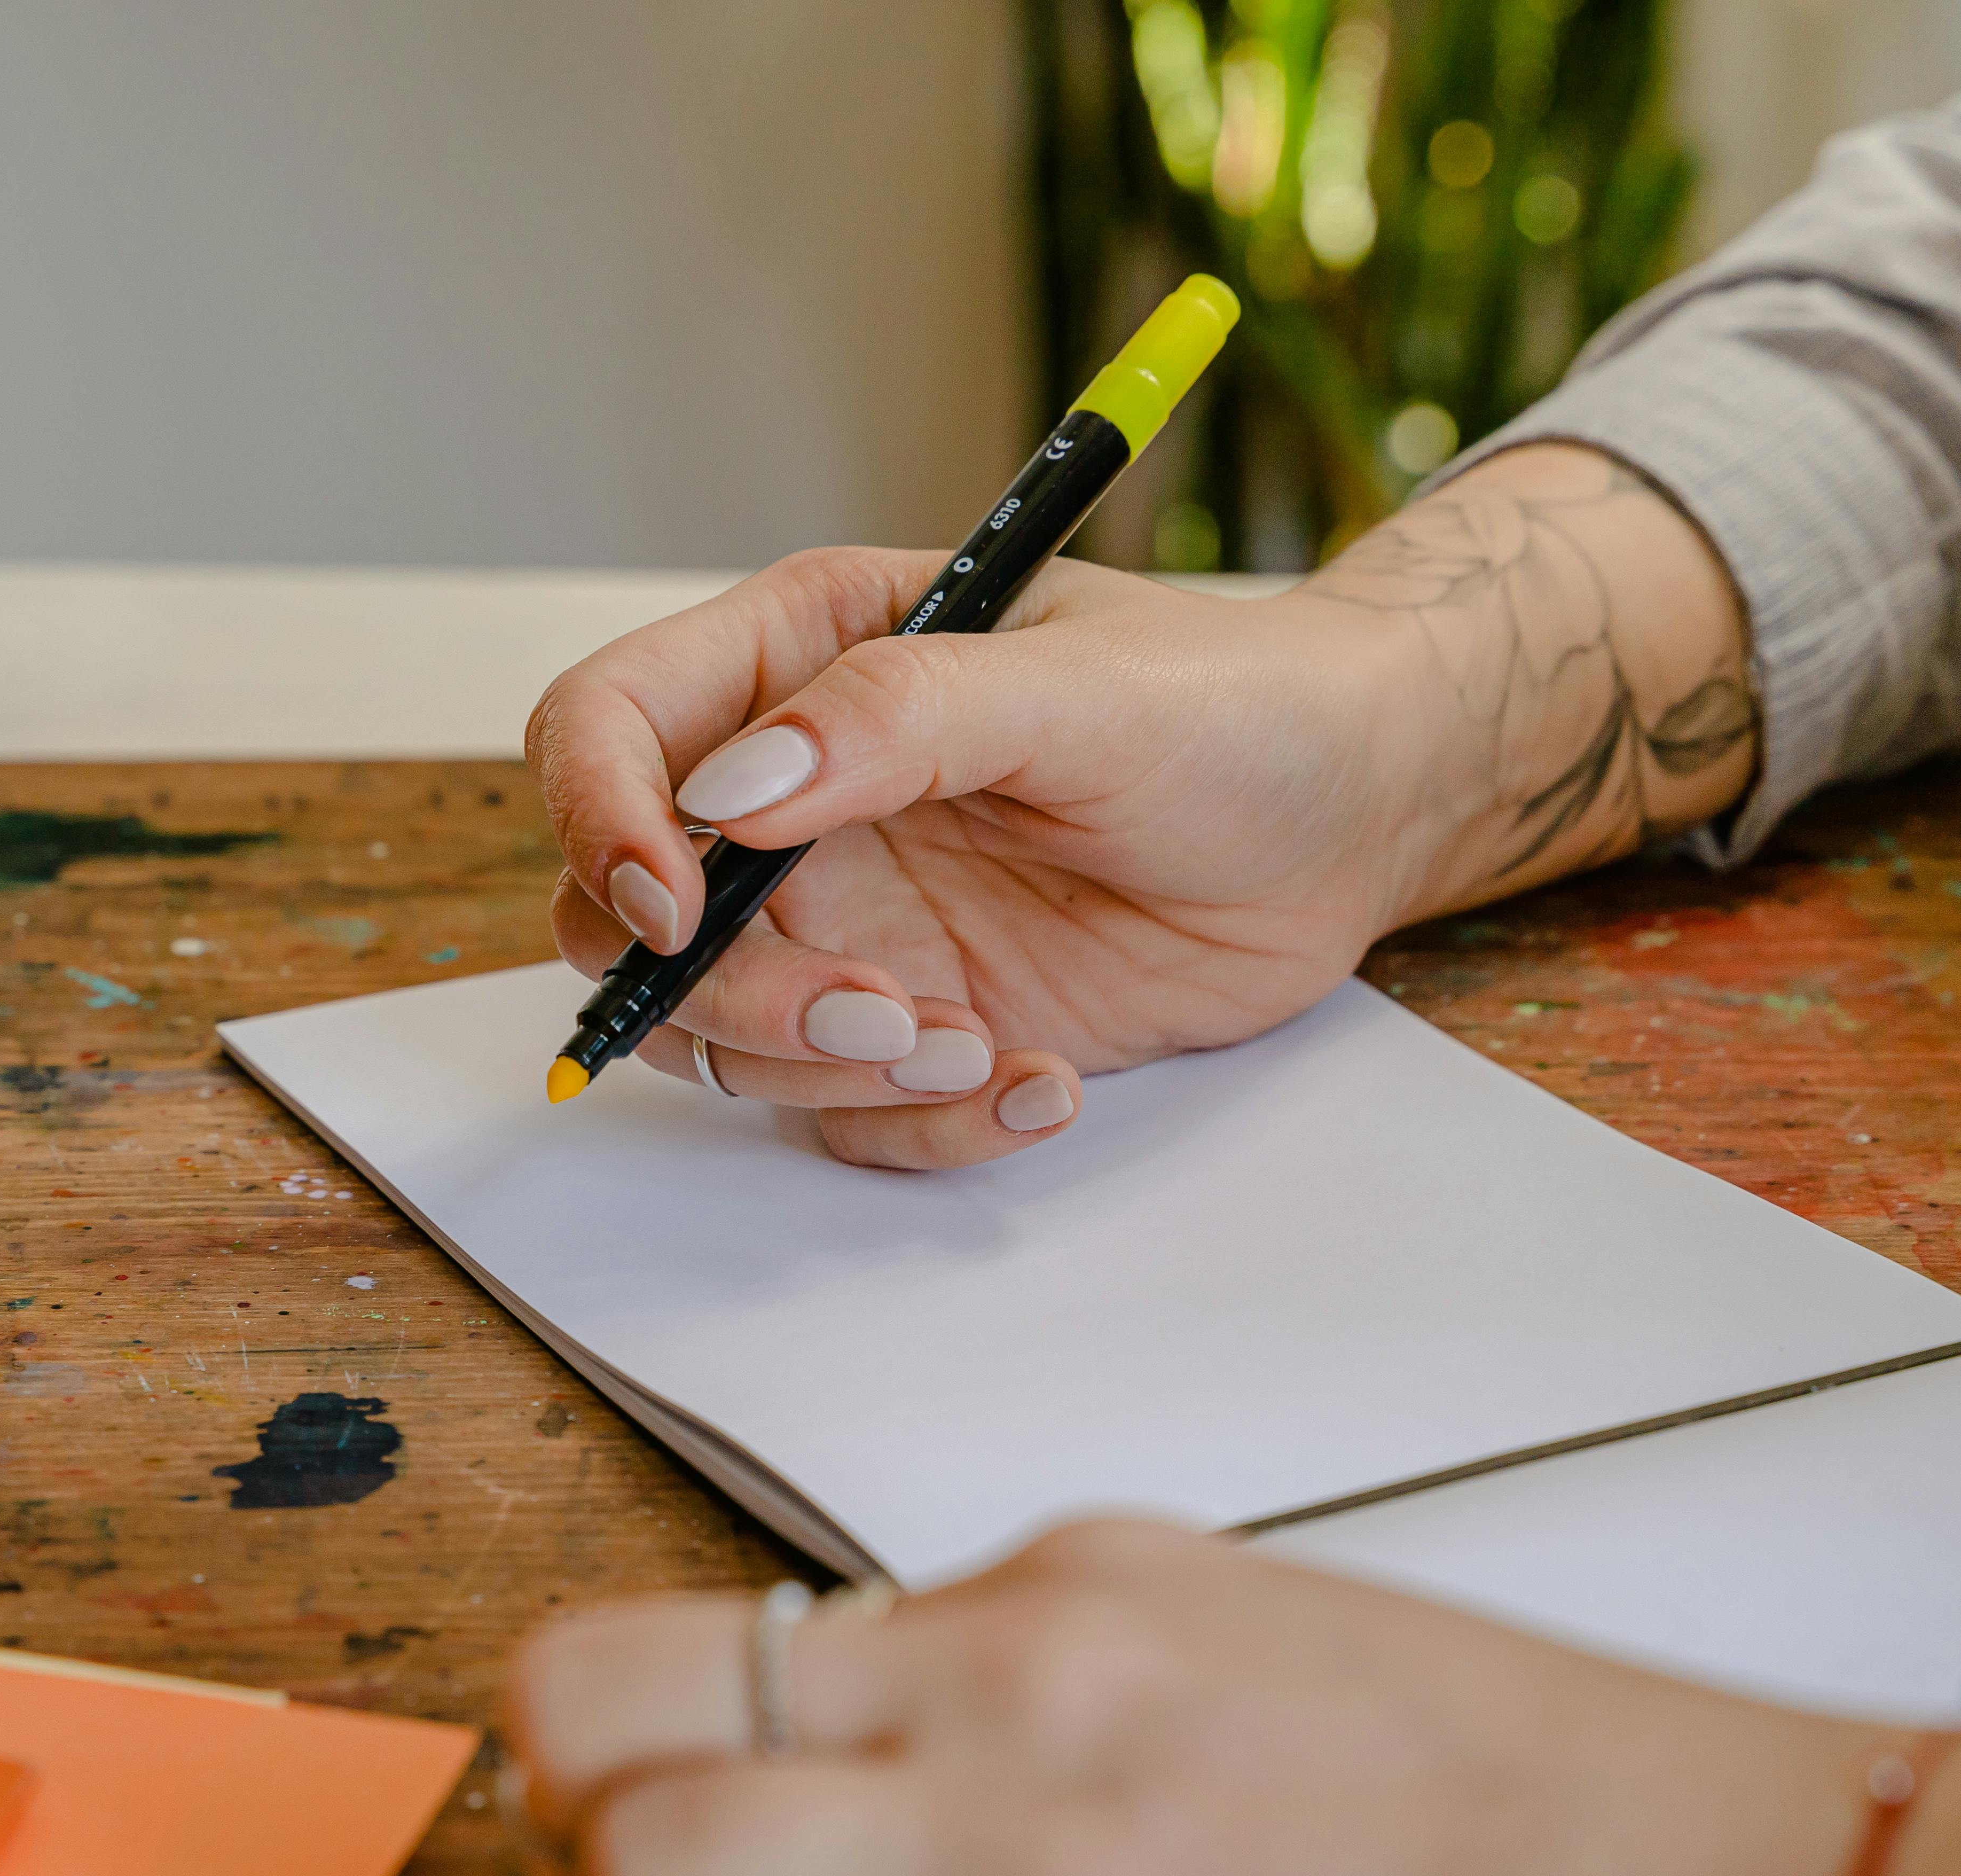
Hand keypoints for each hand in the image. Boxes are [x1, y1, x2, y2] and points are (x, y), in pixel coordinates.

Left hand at [479, 1523, 1960, 1875]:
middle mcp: (1031, 1714)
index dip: (595, 1762)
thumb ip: (1020, 1694)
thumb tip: (822, 1770)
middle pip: (617, 1761)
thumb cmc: (1533, 1805)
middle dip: (590, 1873)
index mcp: (1067, 1599)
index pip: (689, 1643)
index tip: (602, 1838)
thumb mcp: (1247, 1650)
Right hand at [527, 446, 1757, 1169]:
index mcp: (806, 662)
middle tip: (878, 1014)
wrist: (1356, 813)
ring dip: (831, 1071)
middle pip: (634, 918)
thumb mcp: (1078, 689)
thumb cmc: (1232, 708)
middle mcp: (799, 800)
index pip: (608, 727)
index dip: (604, 820)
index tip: (682, 906)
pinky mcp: (919, 1020)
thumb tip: (734, 791)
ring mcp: (851, 921)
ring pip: (725, 1038)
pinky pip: (847, 1114)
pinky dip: (929, 1127)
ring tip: (974, 1043)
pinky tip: (1043, 1084)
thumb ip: (898, 718)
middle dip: (724, 993)